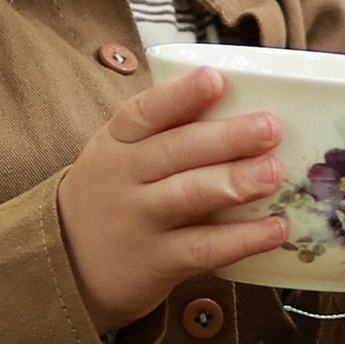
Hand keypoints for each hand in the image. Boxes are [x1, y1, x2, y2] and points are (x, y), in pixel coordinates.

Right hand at [55, 64, 289, 332]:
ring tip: (274, 172)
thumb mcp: (120, 156)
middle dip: (226, 137)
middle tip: (270, 127)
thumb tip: (248, 109)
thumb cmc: (114, 195)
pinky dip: (242, 238)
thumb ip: (167, 134)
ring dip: (235, 182)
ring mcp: (138, 220)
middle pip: (175, 150)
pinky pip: (204, 248)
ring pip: (189, 195)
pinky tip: (276, 229)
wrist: (68, 264)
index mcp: (117, 142)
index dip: (181, 95)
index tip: (214, 79)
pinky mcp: (156, 262)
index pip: (145, 112)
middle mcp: (124, 177)